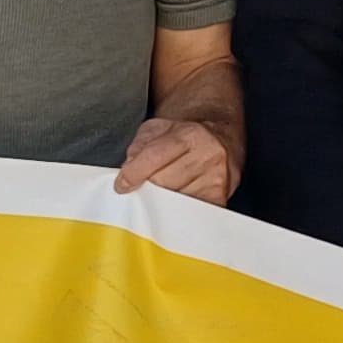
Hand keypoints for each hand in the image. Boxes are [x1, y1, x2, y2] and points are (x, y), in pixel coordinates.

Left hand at [113, 111, 241, 203]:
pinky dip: (178, 209)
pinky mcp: (220, 197)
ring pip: (175, 200)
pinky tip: (177, 200)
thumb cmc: (185, 136)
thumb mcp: (157, 130)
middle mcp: (208, 154)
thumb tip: (128, 172)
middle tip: (147, 185)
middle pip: (163, 182)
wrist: (221, 138)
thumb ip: (138, 147)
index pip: (154, 157)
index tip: (122, 185)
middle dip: (148, 187)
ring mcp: (217, 177)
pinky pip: (190, 212)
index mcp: (189, 134)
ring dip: (163, 200)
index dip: (133, 174)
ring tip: (166, 189)